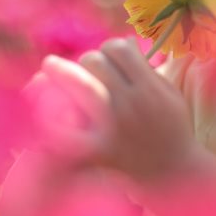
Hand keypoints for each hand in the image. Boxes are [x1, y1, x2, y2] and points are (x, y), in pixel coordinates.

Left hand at [38, 38, 196, 184]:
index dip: (111, 47)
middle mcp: (131, 104)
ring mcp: (113, 127)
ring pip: (81, 86)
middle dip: (89, 60)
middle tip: (89, 70)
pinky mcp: (100, 152)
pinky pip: (69, 135)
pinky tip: (40, 110)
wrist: (174, 173)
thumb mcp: (169, 93)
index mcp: (150, 87)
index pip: (119, 48)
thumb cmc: (171, 127)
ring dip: (62, 72)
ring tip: (48, 66)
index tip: (110, 57)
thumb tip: (122, 41)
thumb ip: (146, 68)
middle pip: (96, 62)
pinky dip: (53, 123)